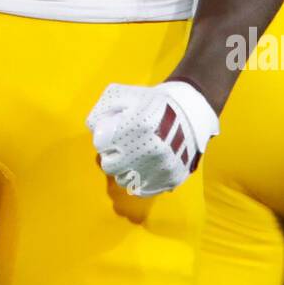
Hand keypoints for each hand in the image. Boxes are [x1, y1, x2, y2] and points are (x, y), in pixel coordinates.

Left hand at [86, 80, 218, 195]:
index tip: (115, 132)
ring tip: (136, 155)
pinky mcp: (171, 179)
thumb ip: (101, 111)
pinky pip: (143, 189)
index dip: (106, 137)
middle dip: (113, 155)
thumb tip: (94, 130)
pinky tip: (145, 166)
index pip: (101, 144)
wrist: (190, 111)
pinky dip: (140, 179)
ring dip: (125, 169)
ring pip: (124, 181)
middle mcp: (150, 150)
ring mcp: (161, 167)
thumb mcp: (123, 94)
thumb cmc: (152, 102)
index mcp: (137, 126)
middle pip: (109, 166)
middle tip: (124, 145)